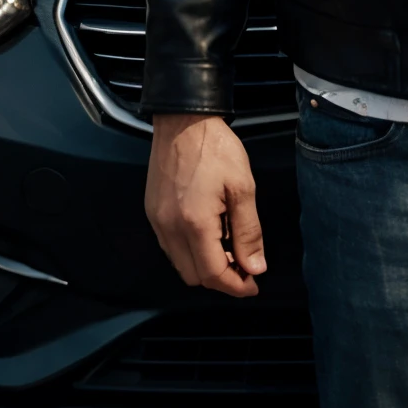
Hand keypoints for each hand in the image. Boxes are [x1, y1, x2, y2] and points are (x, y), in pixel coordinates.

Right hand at [145, 113, 265, 296]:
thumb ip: (248, 232)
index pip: (213, 274)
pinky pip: (170, 246)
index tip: (253, 285)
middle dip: (221, 278)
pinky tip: (210, 233)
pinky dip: (190, 250)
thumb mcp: (243, 187)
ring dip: (205, 265)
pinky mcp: (152, 212)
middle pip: (194, 276)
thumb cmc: (215, 148)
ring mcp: (157, 221)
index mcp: (194, 224)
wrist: (184, 121)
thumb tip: (255, 267)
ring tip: (229, 247)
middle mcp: (169, 229)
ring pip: (180, 264)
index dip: (236, 286)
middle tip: (244, 265)